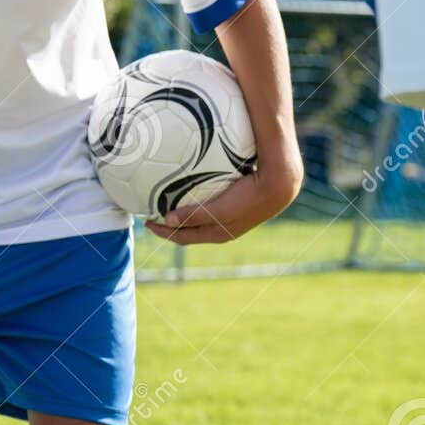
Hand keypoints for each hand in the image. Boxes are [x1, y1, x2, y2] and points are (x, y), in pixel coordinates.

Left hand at [145, 161, 301, 243]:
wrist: (277, 186)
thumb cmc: (247, 199)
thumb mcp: (219, 210)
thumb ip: (194, 215)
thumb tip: (167, 220)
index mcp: (216, 233)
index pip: (182, 237)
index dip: (163, 231)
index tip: (146, 221)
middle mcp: (220, 229)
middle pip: (187, 230)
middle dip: (168, 225)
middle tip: (151, 214)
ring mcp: (227, 218)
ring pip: (197, 219)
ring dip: (180, 215)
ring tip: (165, 204)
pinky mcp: (233, 205)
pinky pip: (206, 207)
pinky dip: (192, 205)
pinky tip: (187, 192)